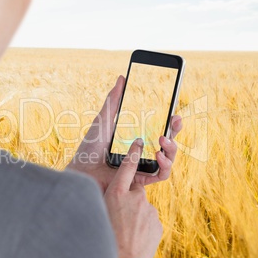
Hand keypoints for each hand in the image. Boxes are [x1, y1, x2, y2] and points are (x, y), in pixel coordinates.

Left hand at [66, 75, 182, 191]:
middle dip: (175, 130)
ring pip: (168, 158)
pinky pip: (161, 175)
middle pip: (167, 141)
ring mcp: (143, 166)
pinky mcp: (141, 179)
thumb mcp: (104, 120)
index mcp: (137, 138)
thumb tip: (122, 78)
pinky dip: (165, 165)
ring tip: (163, 138)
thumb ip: (114, 100)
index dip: (169, 120)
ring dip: (172, 147)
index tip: (174, 110)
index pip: (159, 128)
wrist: (82, 169)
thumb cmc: (90, 146)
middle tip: (175, 119)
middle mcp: (143, 152)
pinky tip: (158, 155)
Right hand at [105, 139, 162, 257]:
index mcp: (116, 193)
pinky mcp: (157, 222)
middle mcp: (135, 198)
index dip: (133, 153)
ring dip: (135, 216)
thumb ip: (107, 198)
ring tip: (126, 230)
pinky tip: (135, 236)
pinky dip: (142, 225)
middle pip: (135, 191)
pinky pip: (149, 219)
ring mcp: (149, 210)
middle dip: (130, 199)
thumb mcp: (100, 211)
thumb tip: (115, 193)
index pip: (126, 167)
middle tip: (121, 215)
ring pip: (142, 208)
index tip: (139, 142)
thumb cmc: (106, 235)